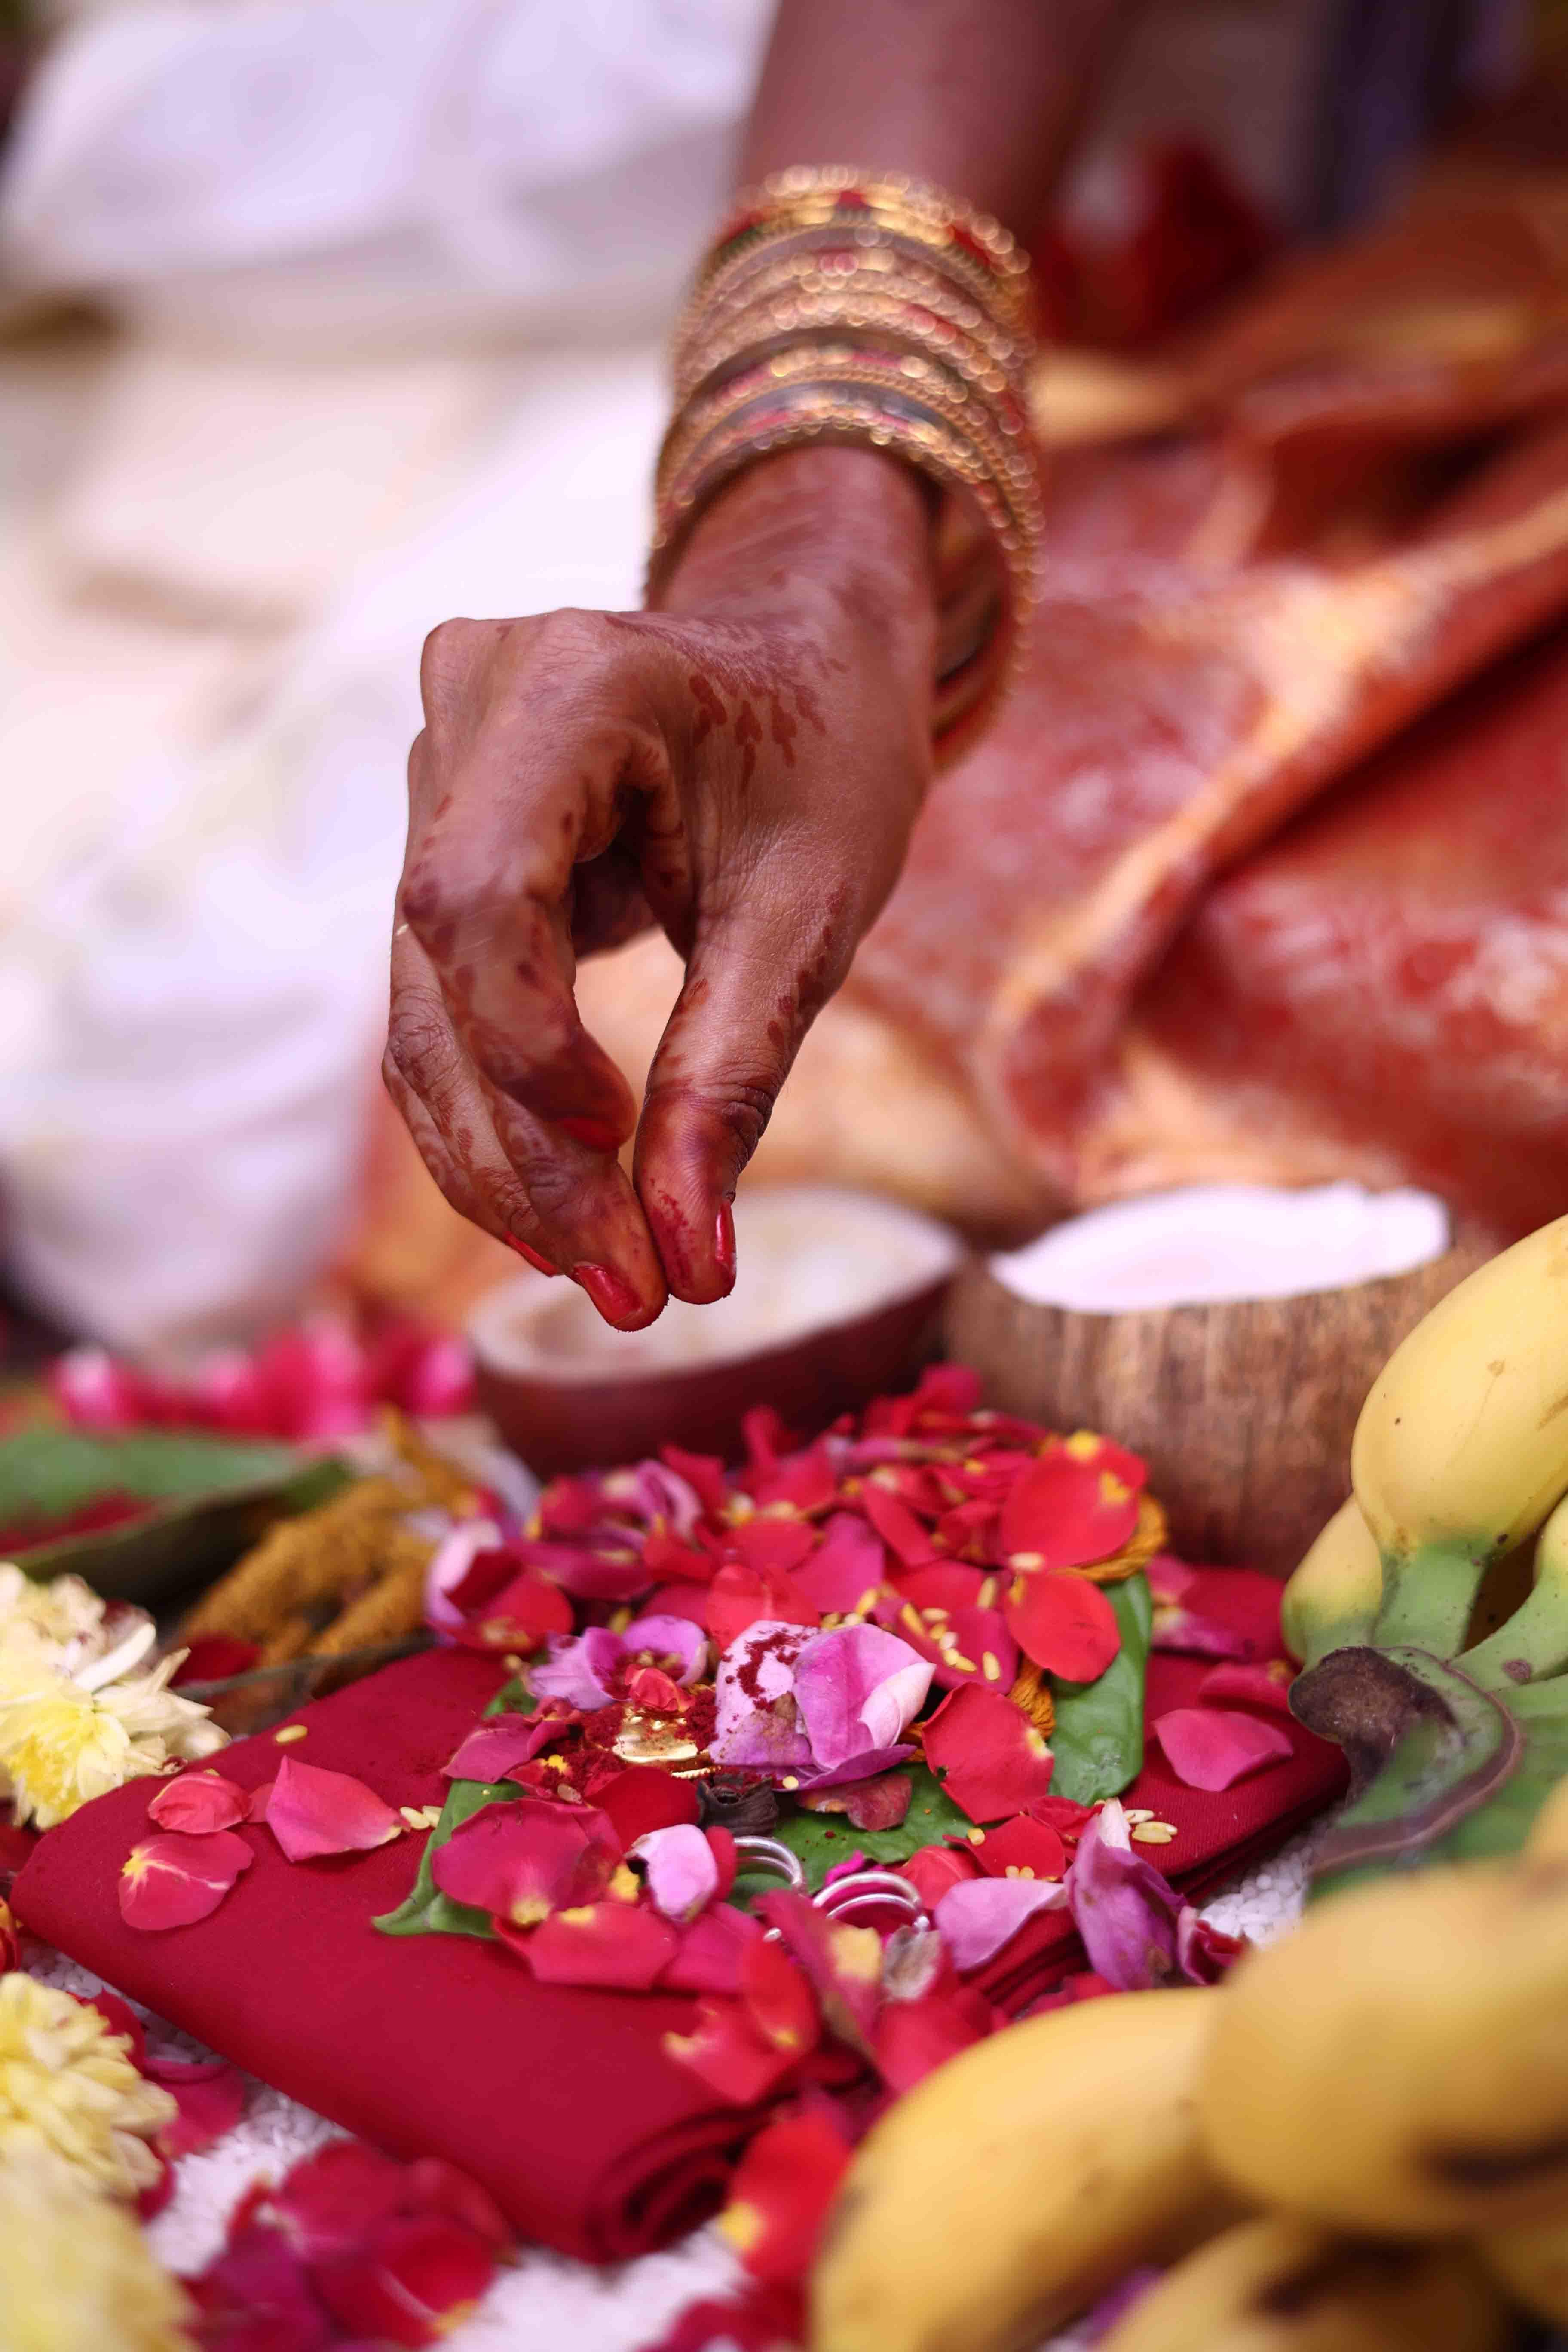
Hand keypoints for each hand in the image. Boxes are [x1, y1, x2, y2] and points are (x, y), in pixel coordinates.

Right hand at [384, 445, 935, 1327]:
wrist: (808, 655)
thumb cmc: (829, 756)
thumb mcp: (811, 911)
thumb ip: (734, 1074)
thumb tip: (686, 1264)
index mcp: (566, 682)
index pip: (476, 897)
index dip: (527, 1049)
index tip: (624, 1154)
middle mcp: (466, 712)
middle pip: (438, 972)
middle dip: (522, 1151)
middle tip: (626, 1289)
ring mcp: (438, 772)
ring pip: (423, 1007)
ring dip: (501, 1159)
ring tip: (605, 1275)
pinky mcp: (444, 837)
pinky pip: (443, 999)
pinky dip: (501, 1111)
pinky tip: (564, 1210)